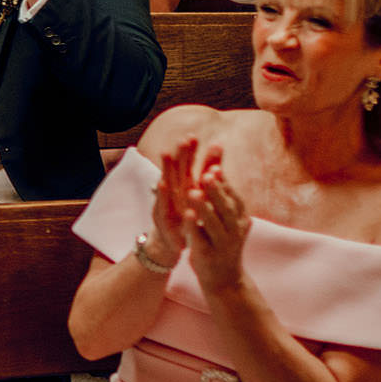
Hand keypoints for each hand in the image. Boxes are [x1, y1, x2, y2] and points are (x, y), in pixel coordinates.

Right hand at [142, 138, 195, 268]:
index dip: (190, 151)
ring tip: (167, 153)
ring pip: (166, 182)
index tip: (194, 136)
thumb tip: (218, 149)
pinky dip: (162, 194)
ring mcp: (165, 203)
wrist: (170, 244)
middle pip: (177, 169)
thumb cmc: (184, 216)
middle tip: (184, 138)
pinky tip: (162, 183)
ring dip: (166, 168)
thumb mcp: (197, 196)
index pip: (188, 165)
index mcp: (183, 186)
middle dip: (180, 154)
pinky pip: (162, 204)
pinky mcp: (162, 217)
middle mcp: (173, 192)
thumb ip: (207, 172)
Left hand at [183, 146, 250, 296]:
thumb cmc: (222, 241)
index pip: (233, 197)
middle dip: (216, 191)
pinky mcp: (208, 255)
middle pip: (226, 208)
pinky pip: (200, 238)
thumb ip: (221, 195)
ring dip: (203, 207)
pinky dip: (193, 226)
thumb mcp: (226, 218)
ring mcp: (223, 244)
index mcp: (241, 219)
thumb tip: (215, 165)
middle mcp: (235, 231)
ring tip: (192, 192)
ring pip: (213, 223)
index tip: (214, 167)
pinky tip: (186, 214)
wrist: (224, 277)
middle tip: (205, 174)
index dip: (224, 183)